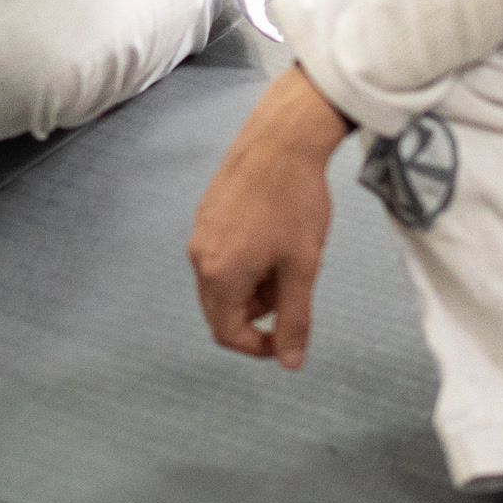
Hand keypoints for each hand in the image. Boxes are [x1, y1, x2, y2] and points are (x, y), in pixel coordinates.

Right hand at [189, 68, 349, 367]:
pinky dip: (246, 262)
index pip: (227, 333)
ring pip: (222, 281)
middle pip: (221, 309)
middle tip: (293, 291)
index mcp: (220, 275)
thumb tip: (290, 363)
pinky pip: (221, 254)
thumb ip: (294, 320)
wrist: (282, 139)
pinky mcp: (207, 213)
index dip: (259, 346)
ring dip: (254, 287)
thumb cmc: (295, 202)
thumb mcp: (302, 268)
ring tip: (289, 258)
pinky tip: (274, 236)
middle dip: (257, 313)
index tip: (288, 336)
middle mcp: (200, 256)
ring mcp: (200, 232)